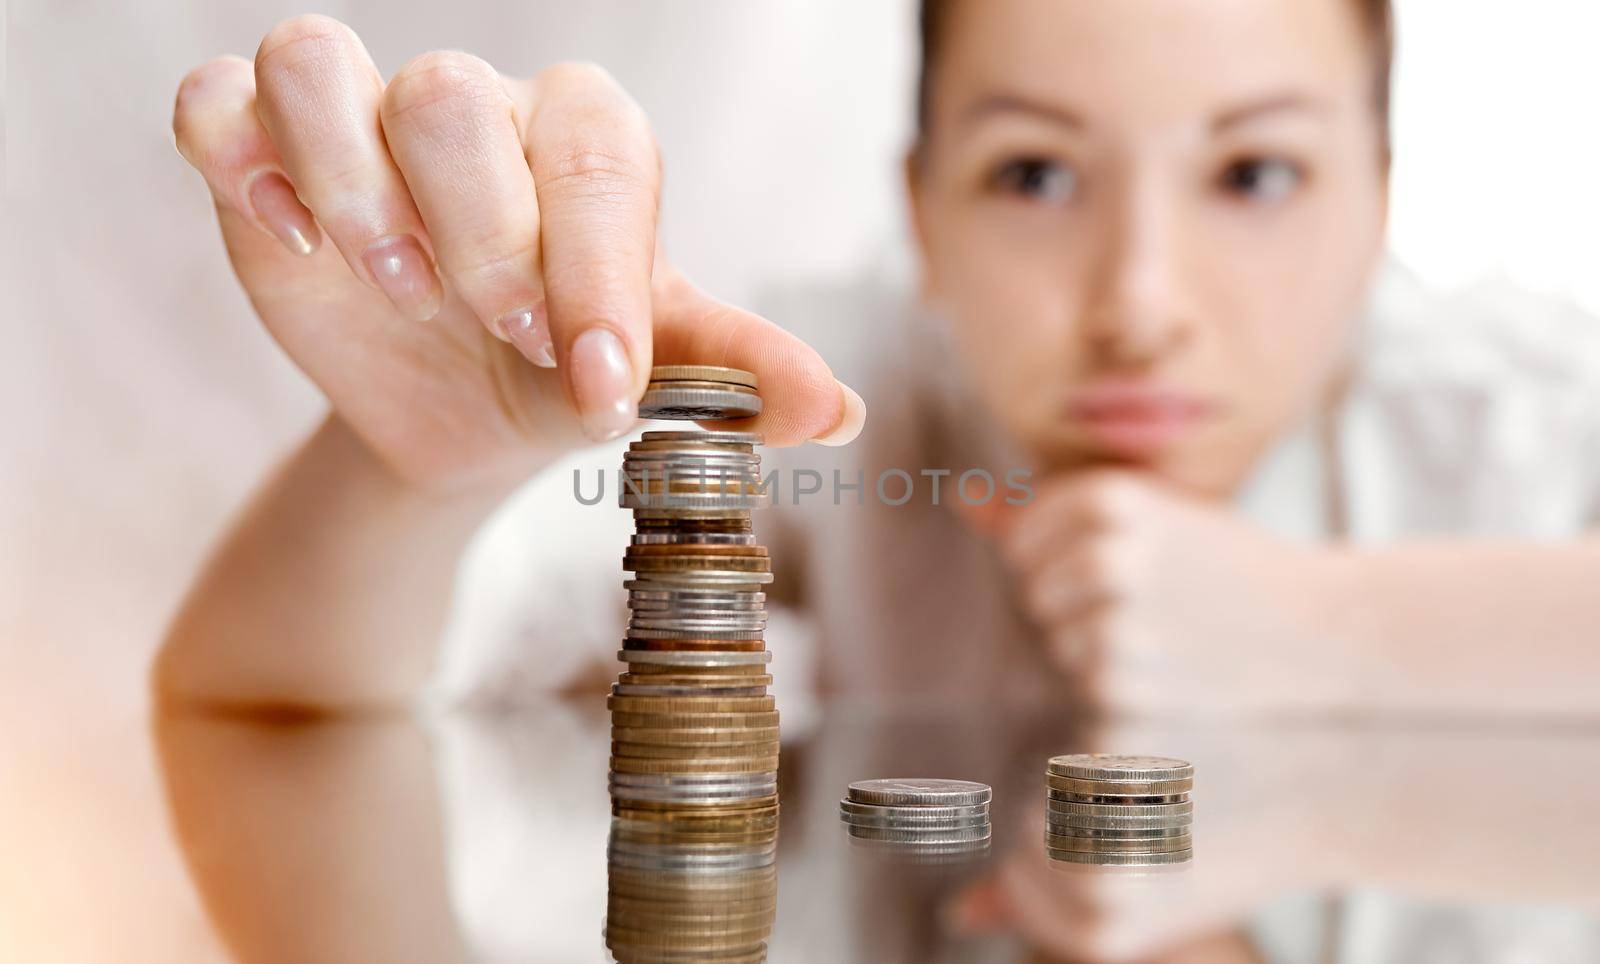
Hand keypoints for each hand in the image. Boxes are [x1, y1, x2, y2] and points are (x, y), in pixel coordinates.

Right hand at [172, 16, 862, 492]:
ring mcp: (363, 122)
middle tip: (502, 331)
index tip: (600, 379)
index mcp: (585, 143)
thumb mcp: (656, 376)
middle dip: (478, 235)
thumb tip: (837, 410)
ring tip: (402, 289)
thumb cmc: (569, 371)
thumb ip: (736, 377)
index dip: (595, 265)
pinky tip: (291, 242)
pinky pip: (217, 101)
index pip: (593, 155)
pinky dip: (237, 158)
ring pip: (318, 64)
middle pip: (450, 99)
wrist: (471, 415)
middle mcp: (477, 112)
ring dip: (350, 188)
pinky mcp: (264, 154)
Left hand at [968, 470, 1353, 715]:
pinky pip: (1081, 692)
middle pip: (1038, 595)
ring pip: (1060, 647)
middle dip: (1089, 611)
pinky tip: (1180, 688)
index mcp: (1108, 496)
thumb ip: (1049, 513)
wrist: (1337, 645)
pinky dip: (1122, 698)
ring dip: (1107, 657)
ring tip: (1181, 649)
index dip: (1080, 563)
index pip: (1027, 542)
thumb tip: (960, 496)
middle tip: (1172, 615)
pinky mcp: (1119, 693)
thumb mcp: (1154, 522)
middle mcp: (1105, 553)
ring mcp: (1112, 625)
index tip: (1143, 569)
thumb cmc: (1236, 579)